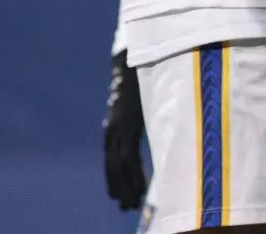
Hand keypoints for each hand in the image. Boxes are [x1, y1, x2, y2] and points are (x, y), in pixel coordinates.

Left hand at [102, 50, 147, 209]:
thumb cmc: (142, 77)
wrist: (135, 59)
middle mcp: (112, 130)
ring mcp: (118, 128)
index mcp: (114, 126)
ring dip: (126, 187)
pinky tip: (141, 189)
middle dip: (119, 187)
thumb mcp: (140, 100)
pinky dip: (134, 176)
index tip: (121, 194)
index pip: (113, 159)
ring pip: (119, 166)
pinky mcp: (127, 125)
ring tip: (131, 204)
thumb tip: (153, 122)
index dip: (116, 178)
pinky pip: (128, 158)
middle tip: (125, 206)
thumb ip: (141, 114)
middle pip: (113, 167)